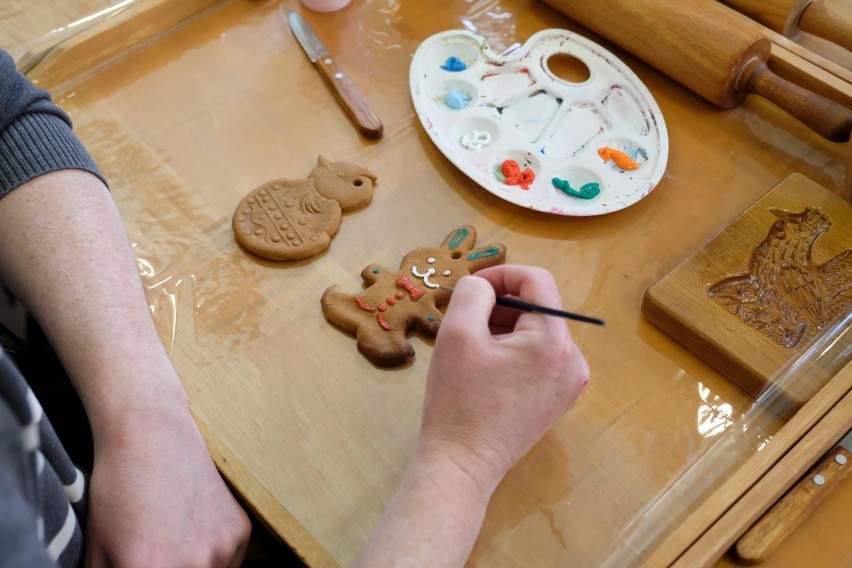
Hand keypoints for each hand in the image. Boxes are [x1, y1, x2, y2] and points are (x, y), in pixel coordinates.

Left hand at [85, 400, 250, 567]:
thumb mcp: (99, 551)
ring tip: (176, 550)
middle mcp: (194, 565)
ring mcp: (223, 549)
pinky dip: (214, 558)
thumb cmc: (118, 489)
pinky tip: (193, 534)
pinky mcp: (241, 531)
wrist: (153, 434)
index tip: (148, 566)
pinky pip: (231, 563)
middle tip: (162, 558)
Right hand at [419, 265, 588, 488]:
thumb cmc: (458, 399)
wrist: (462, 464)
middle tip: (464, 318)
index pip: (537, 281)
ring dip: (505, 327)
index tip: (471, 287)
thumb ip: (472, 292)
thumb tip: (484, 285)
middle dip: (500, 304)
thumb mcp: (457, 334)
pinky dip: (513, 350)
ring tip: (473, 346)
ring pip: (538, 332)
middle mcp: (574, 360)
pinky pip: (540, 357)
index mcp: (554, 341)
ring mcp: (569, 383)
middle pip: (539, 307)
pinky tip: (486, 366)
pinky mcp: (558, 399)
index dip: (501, 274)